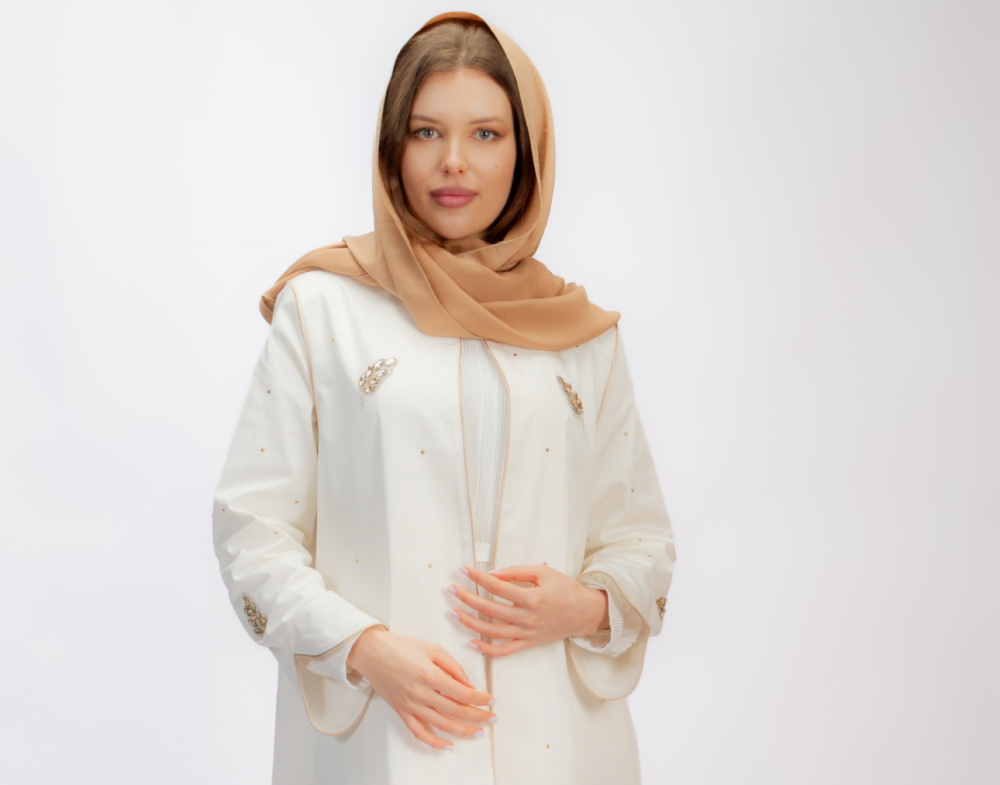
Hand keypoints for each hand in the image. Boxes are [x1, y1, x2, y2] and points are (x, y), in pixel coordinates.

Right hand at [347, 627, 496, 750]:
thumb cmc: (401, 646)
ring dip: (463, 731)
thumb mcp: (432, 648)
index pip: (463, 693)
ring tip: (479, 732)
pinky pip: (419, 732)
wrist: (371, 653)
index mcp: (430, 675)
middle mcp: (421, 694)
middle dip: (478, 716)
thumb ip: (452, 666)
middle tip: (493, 718)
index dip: (481, 699)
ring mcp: (411, 705)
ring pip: (442, 725)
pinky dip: (434, 742)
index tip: (492, 701)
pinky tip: (448, 745)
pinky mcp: (402, 712)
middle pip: (456, 711)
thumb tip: (468, 683)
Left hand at [447, 564, 609, 656]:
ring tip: (454, 613)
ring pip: (492, 631)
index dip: (477, 578)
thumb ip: (517, 572)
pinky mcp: (528, 643)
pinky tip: (471, 641)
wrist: (586, 613)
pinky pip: (504, 650)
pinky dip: (486, 649)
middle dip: (467, 599)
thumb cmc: (566, 589)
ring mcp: (526, 633)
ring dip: (470, 623)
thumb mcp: (544, 572)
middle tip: (451, 590)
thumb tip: (493, 573)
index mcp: (530, 598)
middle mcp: (526, 618)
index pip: (496, 587)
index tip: (463, 570)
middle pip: (489, 609)